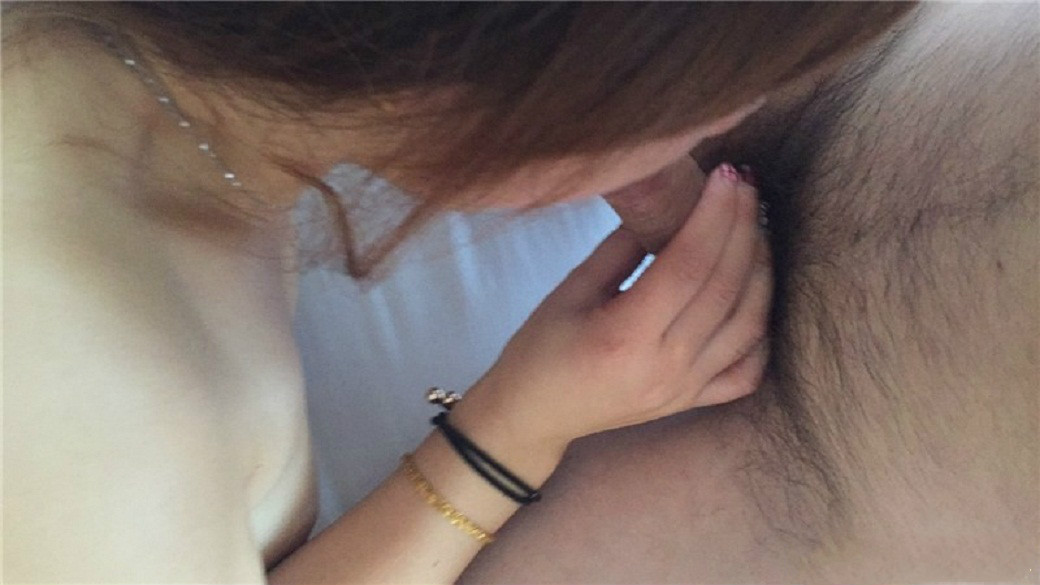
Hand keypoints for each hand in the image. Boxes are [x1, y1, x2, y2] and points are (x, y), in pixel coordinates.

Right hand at [457, 163, 771, 454]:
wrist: (534, 416)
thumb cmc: (540, 349)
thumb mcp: (571, 289)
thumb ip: (622, 248)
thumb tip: (668, 203)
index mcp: (625, 336)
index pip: (687, 266)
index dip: (713, 216)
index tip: (726, 176)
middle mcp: (665, 366)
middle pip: (724, 288)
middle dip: (743, 229)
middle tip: (746, 188)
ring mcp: (685, 389)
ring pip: (749, 323)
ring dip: (761, 270)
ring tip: (757, 229)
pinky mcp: (693, 401)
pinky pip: (748, 368)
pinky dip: (763, 329)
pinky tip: (758, 293)